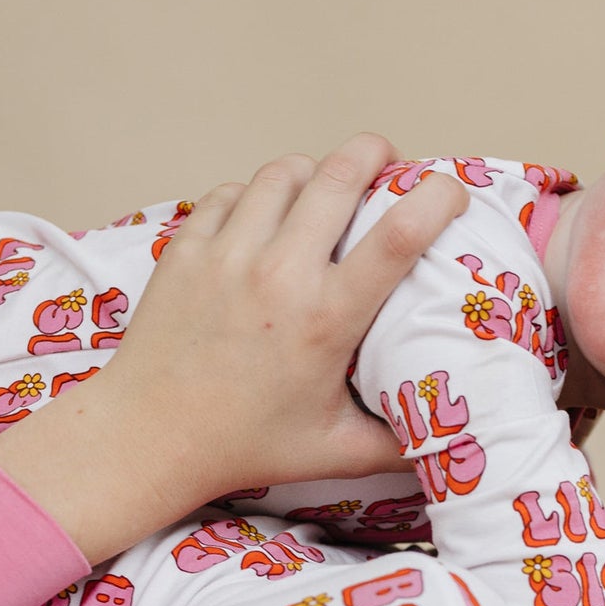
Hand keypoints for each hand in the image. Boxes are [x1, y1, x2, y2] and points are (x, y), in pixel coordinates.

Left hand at [0, 135, 465, 564]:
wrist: (147, 437)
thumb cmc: (246, 446)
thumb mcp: (337, 453)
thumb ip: (402, 443)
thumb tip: (457, 434)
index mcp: (326, 319)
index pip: (398, 235)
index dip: (436, 197)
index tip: (450, 192)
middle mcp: (279, 275)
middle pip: (340, 174)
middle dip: (375, 152)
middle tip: (390, 160)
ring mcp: (227, 255)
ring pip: (283, 173)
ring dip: (315, 169)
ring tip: (327, 185)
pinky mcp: (186, 249)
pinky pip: (231, 192)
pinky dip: (257, 193)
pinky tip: (268, 215)